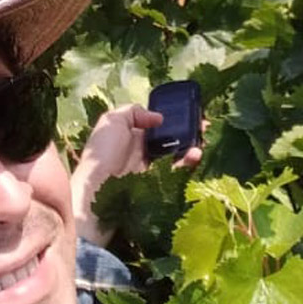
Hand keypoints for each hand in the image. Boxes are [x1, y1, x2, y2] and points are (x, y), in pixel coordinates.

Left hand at [70, 104, 203, 245]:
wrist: (98, 192)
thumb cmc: (102, 153)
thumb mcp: (111, 121)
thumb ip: (133, 112)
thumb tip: (158, 119)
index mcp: (132, 135)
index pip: (157, 124)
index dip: (173, 117)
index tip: (191, 111)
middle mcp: (143, 151)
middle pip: (171, 138)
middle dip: (189, 130)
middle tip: (204, 124)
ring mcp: (151, 168)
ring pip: (177, 153)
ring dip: (193, 144)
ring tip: (204, 137)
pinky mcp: (158, 184)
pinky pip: (177, 171)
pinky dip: (189, 161)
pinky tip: (197, 153)